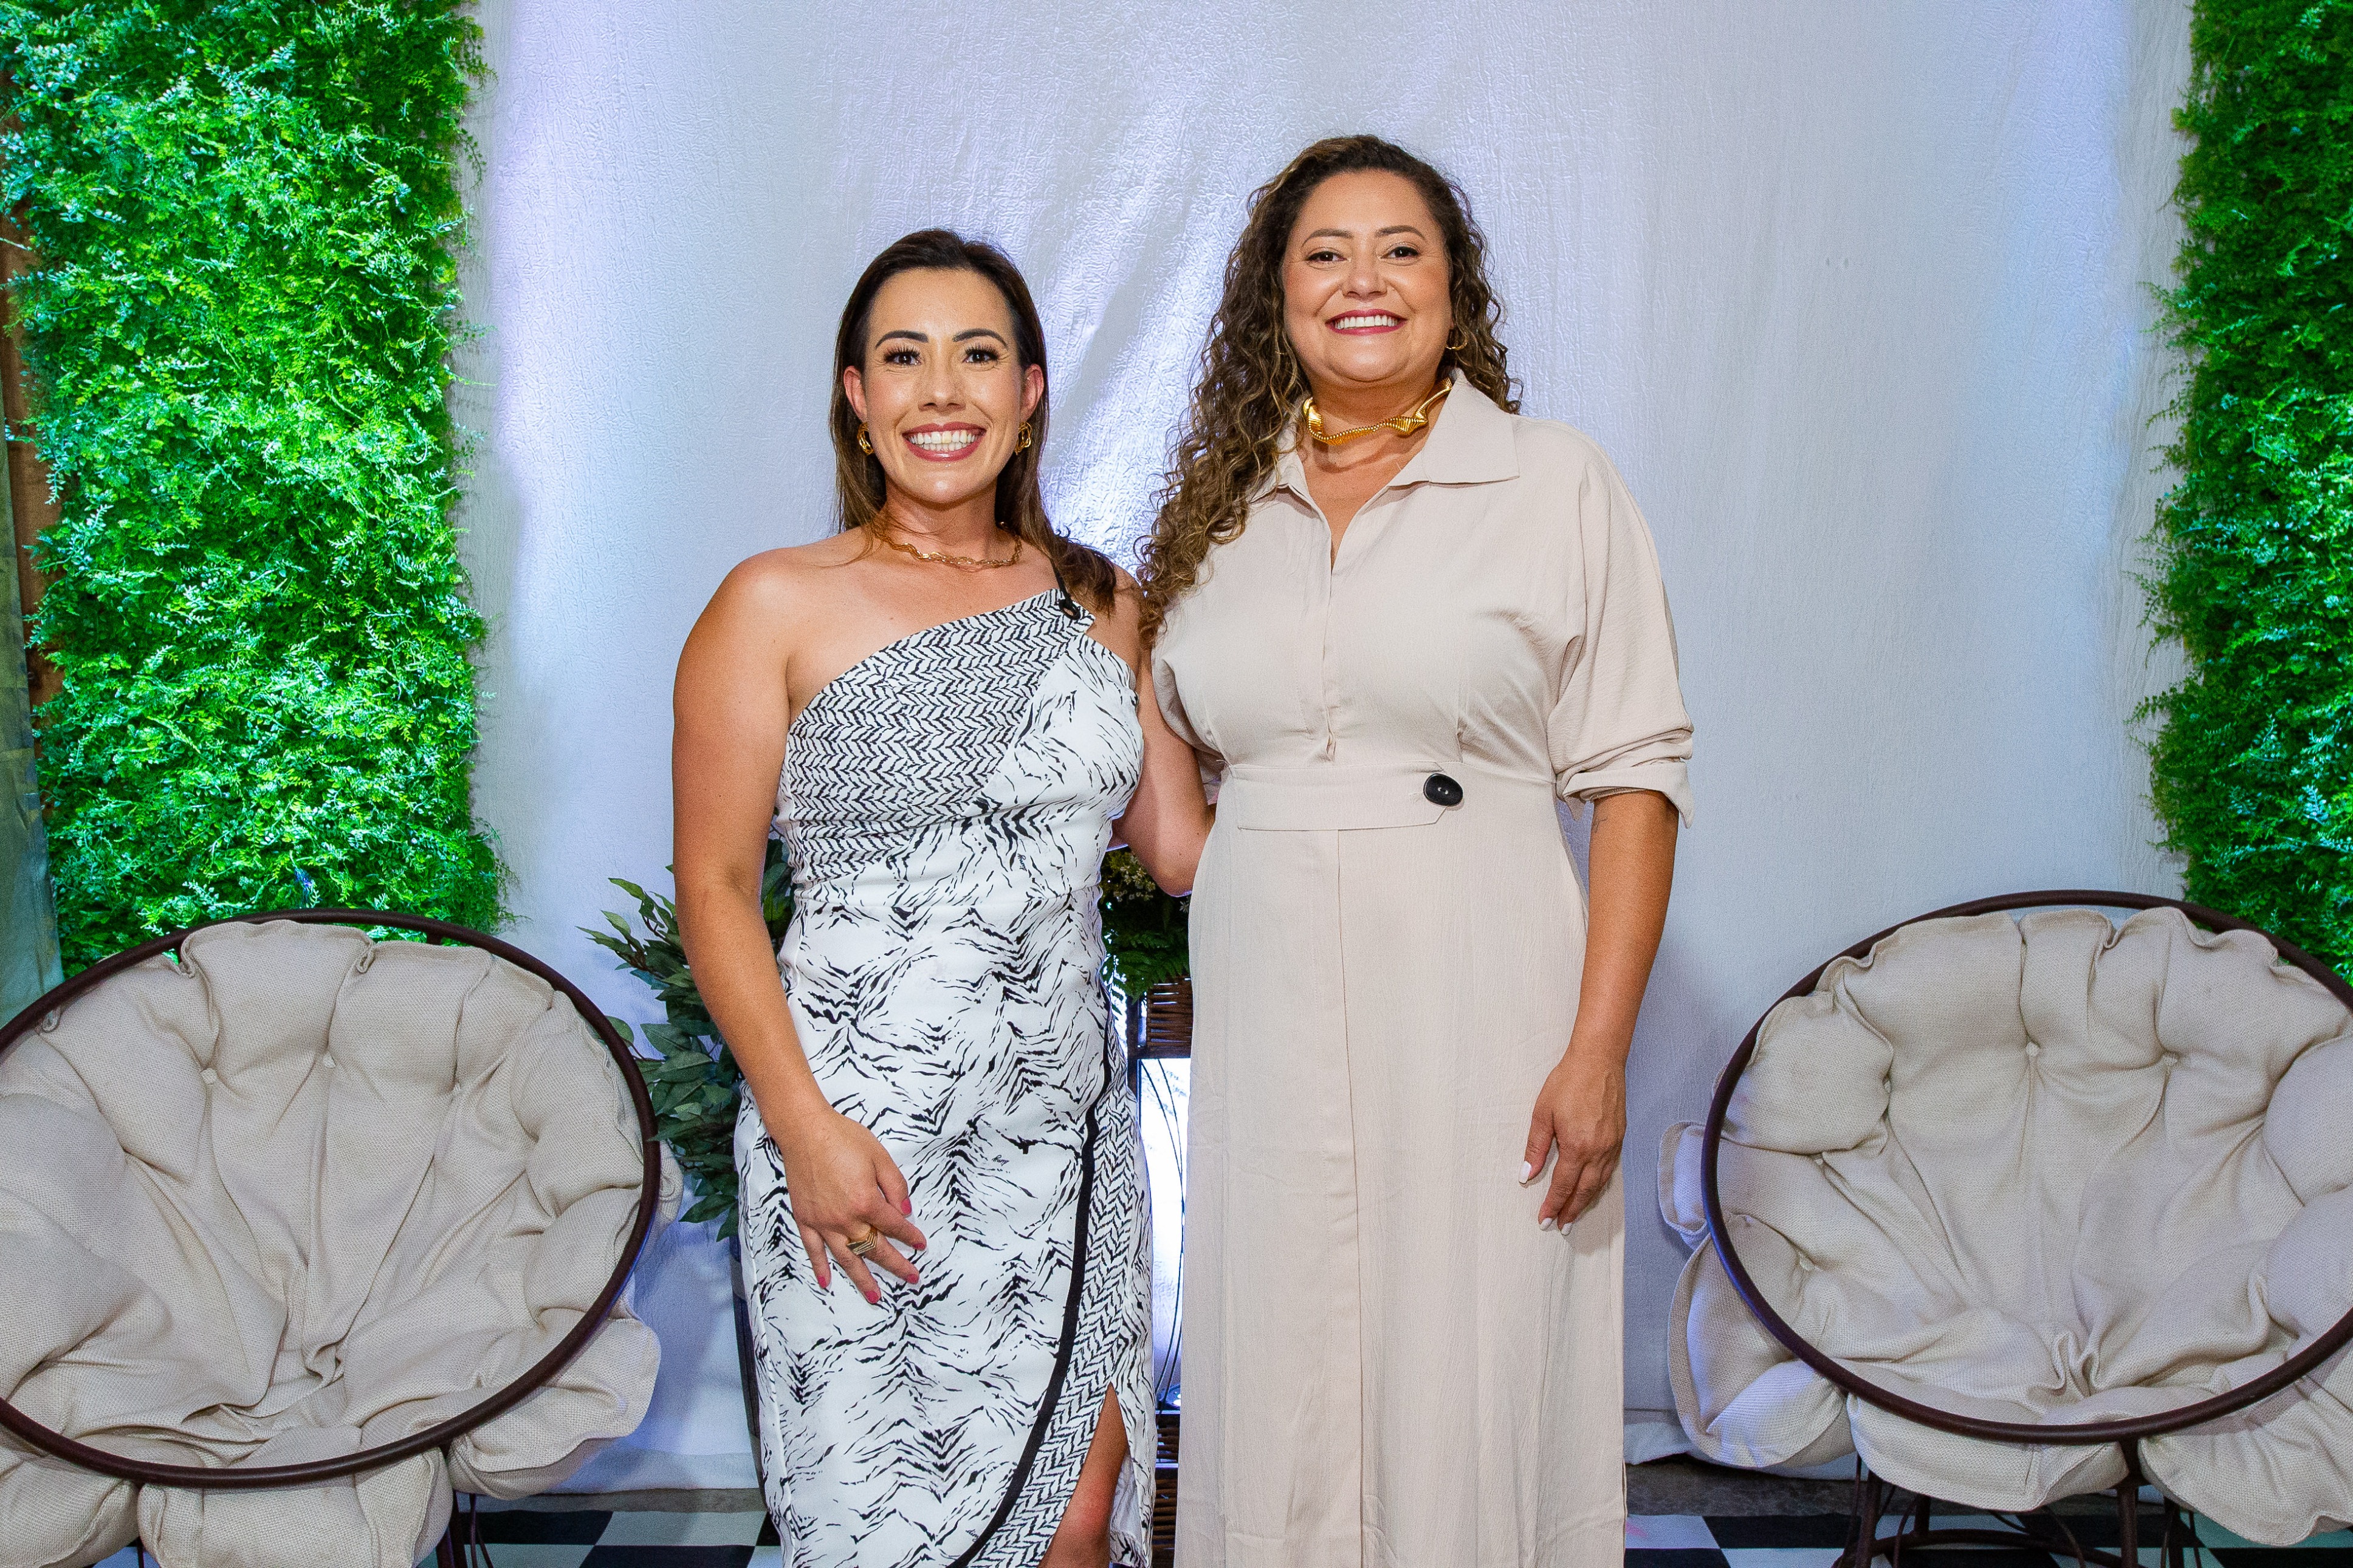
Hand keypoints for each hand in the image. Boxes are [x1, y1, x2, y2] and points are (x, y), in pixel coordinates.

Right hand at [765, 1096, 927, 1303]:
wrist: (805, 1130)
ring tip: (875, 1297)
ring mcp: (823, 1222)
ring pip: (846, 1258)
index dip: (910, 1236)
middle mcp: (845, 1218)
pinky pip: (813, 1250)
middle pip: (874, 1248)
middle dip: (895, 1265)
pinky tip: (827, 1283)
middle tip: (911, 1278)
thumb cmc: (843, 1138)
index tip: (920, 1245)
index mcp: (866, 1201)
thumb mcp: (879, 1156)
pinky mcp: (805, 1219)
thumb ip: (896, 1186)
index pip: (894, 1226)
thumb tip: (905, 1211)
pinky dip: (820, 1268)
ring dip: (862, 1279)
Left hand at [1520, 1046, 1625, 1229]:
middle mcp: (1599, 1151)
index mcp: (1577, 1147)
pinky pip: (1610, 1169)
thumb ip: (1535, 1148)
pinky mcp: (1620, 1137)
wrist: (1598, 1061)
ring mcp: (1612, 1145)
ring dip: (1587, 1201)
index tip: (1544, 1221)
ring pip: (1600, 1183)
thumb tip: (1526, 1175)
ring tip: (1574, 1214)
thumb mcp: (1542, 1114)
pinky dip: (1600, 1184)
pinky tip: (1592, 1188)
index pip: (1563, 1186)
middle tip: (1561, 1227)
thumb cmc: (1567, 1083)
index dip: (1553, 1205)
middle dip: (1572, 1211)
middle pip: (1585, 1191)